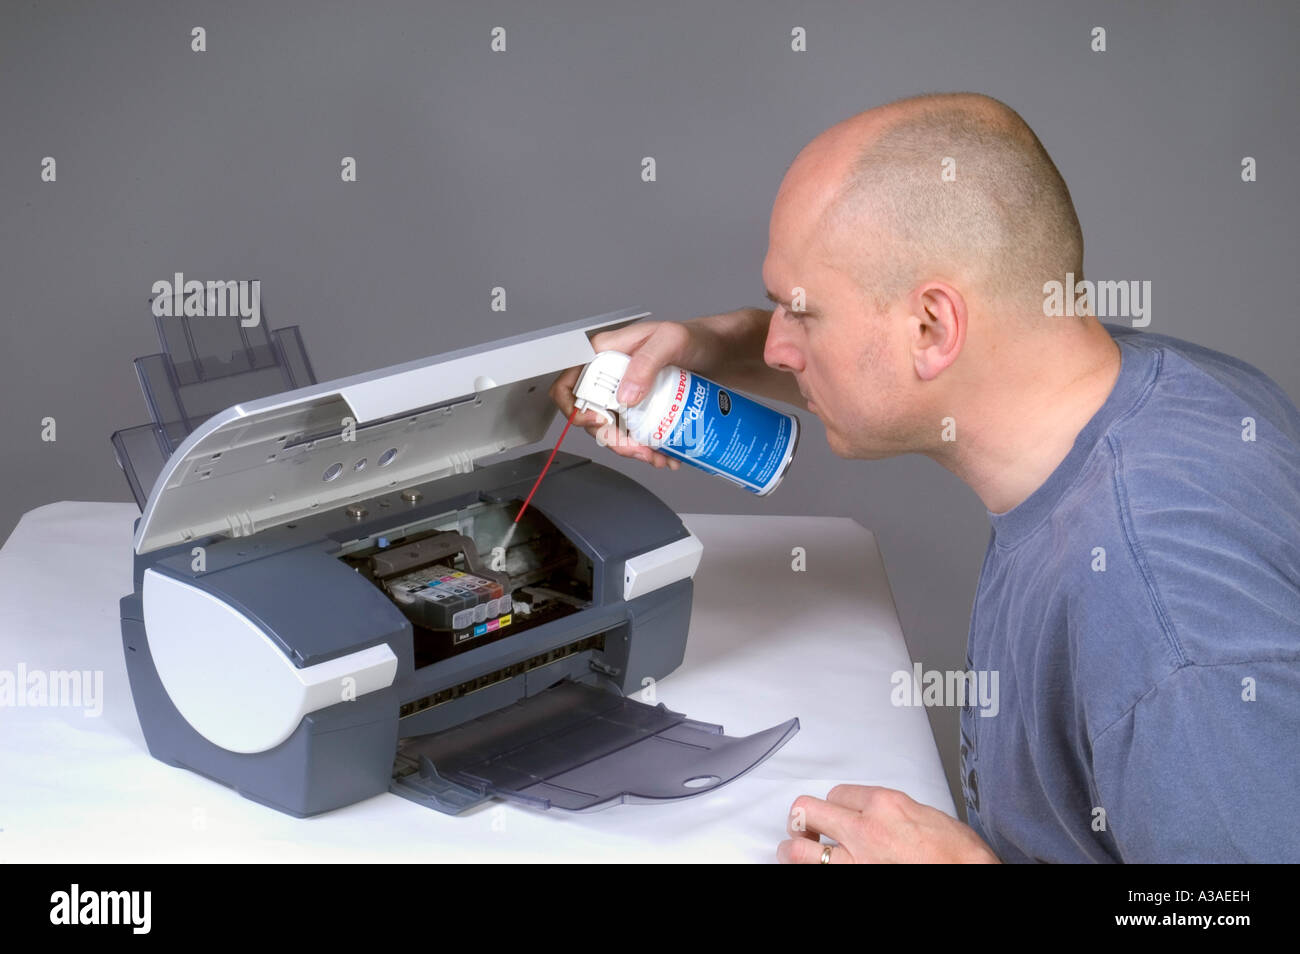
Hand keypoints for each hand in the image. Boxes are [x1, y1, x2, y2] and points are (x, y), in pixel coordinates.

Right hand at [549, 319, 709, 470]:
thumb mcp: (670, 341)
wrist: (720, 352)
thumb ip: (645, 363)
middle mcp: (611, 376)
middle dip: (612, 440)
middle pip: (591, 417)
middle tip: (638, 448)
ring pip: (614, 431)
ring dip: (632, 450)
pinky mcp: (642, 409)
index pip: (570, 382)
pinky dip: (648, 449)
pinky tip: (665, 453)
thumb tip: (624, 395)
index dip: (574, 407)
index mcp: (605, 353)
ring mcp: (626, 394)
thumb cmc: (694, 337)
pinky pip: (635, 435)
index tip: (598, 420)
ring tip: (656, 456)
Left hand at [777, 784, 999, 863]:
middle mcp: (864, 830)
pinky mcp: (855, 881)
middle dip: (802, 820)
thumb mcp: (926, 816)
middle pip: (807, 812)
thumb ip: (893, 812)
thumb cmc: (961, 856)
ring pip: (799, 851)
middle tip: (803, 829)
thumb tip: (879, 815)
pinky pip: (819, 875)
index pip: (837, 793)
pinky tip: (815, 869)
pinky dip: (814, 871)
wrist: (971, 876)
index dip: (834, 805)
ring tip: (794, 852)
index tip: (836, 813)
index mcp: (885, 805)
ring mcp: (856, 862)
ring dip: (793, 850)